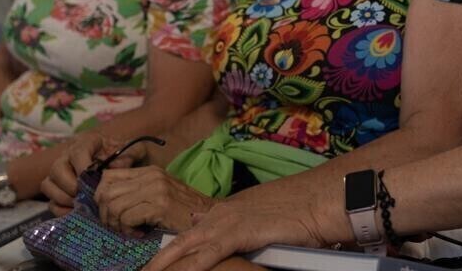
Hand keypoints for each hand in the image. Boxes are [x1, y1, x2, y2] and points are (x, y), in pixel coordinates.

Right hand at [41, 133, 142, 215]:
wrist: (127, 166)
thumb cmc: (128, 156)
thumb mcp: (135, 151)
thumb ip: (130, 155)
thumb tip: (117, 166)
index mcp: (88, 143)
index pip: (78, 151)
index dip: (82, 166)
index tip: (93, 178)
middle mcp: (68, 156)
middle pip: (56, 169)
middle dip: (70, 185)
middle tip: (86, 195)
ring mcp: (60, 174)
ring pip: (48, 185)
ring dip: (64, 198)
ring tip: (82, 205)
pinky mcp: (58, 191)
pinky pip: (50, 202)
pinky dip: (61, 210)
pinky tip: (77, 213)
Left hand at [96, 166, 213, 234]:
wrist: (210, 217)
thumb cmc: (182, 210)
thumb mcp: (159, 193)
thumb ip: (137, 190)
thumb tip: (104, 197)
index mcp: (150, 171)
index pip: (108, 176)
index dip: (101, 196)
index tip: (110, 212)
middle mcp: (153, 176)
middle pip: (106, 191)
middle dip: (105, 213)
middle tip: (116, 225)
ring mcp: (157, 189)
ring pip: (113, 205)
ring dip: (115, 224)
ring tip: (128, 230)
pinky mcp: (160, 205)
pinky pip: (126, 217)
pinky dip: (127, 230)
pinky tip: (138, 233)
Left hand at [143, 178, 338, 270]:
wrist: (319, 198)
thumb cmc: (304, 208)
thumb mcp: (271, 214)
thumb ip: (251, 223)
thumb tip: (244, 233)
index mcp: (231, 208)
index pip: (195, 227)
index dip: (177, 244)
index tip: (162, 256)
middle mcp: (222, 213)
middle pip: (180, 240)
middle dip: (159, 258)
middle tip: (142, 270)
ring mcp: (226, 223)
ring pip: (182, 248)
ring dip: (161, 264)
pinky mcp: (234, 235)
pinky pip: (200, 259)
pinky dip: (184, 269)